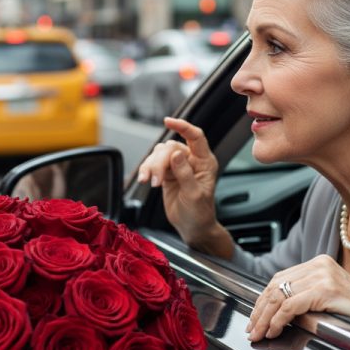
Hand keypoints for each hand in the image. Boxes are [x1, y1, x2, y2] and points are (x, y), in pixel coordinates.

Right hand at [137, 117, 223, 249]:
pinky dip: (146, 170)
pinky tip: (145, 180)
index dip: (183, 126)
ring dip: (150, 166)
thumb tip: (176, 154)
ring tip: (148, 182)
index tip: (168, 121)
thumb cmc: (199, 213)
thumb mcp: (194, 195)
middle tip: (155, 180)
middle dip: (160, 162)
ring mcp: (178, 166)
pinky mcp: (166, 173)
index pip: (196, 137)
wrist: (192, 227)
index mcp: (205, 162)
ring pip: (159, 154)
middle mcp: (192, 160)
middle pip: (171, 147)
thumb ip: (185, 174)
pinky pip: (152, 163)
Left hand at [247, 254, 349, 340]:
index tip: (255, 317)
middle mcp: (319, 264)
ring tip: (259, 333)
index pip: (280, 279)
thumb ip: (302, 298)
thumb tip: (272, 314)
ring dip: (265, 317)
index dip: (263, 299)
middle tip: (252, 329)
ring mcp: (323, 275)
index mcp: (318, 263)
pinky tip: (274, 330)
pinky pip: (291, 305)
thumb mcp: (324, 301)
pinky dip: (278, 319)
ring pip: (280, 295)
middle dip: (260, 310)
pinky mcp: (326, 289)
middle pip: (276, 286)